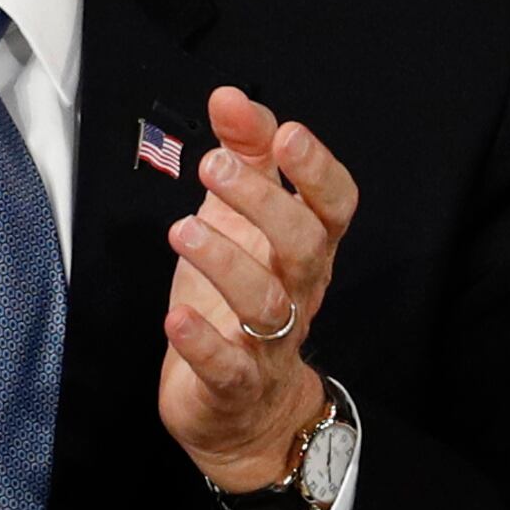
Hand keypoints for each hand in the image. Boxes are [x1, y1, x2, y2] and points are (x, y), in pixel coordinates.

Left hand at [159, 85, 359, 503]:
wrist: (243, 412)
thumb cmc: (239, 300)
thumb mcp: (240, 222)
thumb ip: (243, 158)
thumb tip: (231, 97)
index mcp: (305, 249)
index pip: (334, 206)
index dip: (316, 169)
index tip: (284, 132)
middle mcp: (297, 292)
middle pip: (305, 246)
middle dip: (266, 204)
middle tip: (216, 168)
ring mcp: (268, 341)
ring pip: (266, 303)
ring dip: (228, 263)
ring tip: (183, 230)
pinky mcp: (234, 384)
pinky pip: (228, 367)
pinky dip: (203, 344)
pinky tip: (176, 319)